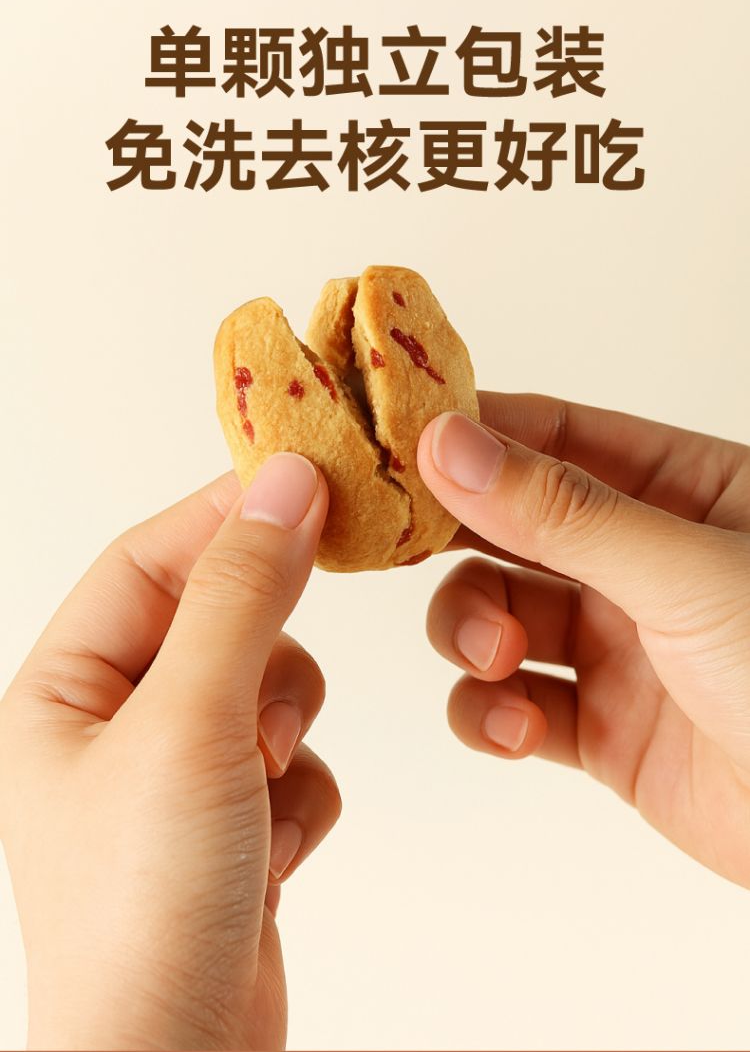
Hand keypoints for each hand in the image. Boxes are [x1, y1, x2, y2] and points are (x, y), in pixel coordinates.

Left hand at [0, 454, 339, 1050]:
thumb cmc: (143, 907)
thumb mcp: (190, 721)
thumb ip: (241, 593)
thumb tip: (283, 484)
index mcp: (62, 691)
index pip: (148, 561)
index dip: (225, 517)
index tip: (307, 482)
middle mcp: (111, 727)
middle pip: (216, 619)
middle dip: (262, 651)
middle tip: (273, 682)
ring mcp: (174, 776)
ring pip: (268, 686)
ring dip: (284, 729)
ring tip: (257, 788)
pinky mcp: (230, 821)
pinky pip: (294, 758)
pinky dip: (300, 792)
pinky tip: (271, 850)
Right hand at [418, 394, 749, 887]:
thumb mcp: (685, 573)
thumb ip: (562, 512)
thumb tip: (452, 445)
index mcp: (688, 494)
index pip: (559, 436)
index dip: (475, 434)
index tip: (396, 440)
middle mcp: (646, 563)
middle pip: (511, 526)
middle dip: (453, 539)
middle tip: (397, 545)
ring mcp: (621, 647)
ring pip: (497, 613)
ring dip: (472, 631)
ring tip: (496, 654)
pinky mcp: (603, 729)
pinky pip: (513, 706)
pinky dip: (493, 714)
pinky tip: (518, 726)